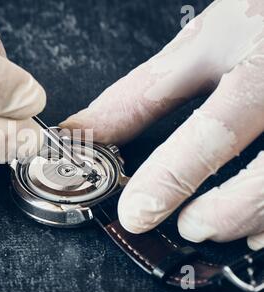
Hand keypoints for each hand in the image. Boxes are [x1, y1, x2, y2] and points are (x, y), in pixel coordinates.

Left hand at [61, 0, 263, 249]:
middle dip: (226, 211)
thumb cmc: (257, 19)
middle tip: (187, 227)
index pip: (216, 127)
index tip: (137, 212)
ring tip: (213, 227)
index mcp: (260, 64)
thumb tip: (88, 131)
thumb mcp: (199, 46)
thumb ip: (144, 94)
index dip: (173, 175)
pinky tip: (258, 227)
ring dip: (253, 217)